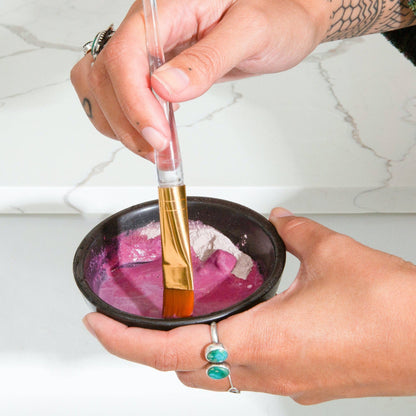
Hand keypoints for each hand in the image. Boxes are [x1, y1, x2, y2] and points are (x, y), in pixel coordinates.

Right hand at [70, 0, 327, 157]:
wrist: (281, 15)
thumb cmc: (275, 14)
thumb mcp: (251, 33)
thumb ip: (207, 60)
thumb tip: (166, 88)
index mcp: (167, 7)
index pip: (126, 54)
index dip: (134, 101)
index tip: (157, 135)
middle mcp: (149, 24)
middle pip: (105, 74)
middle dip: (126, 120)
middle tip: (158, 150)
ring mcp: (148, 45)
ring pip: (103, 85)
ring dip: (120, 124)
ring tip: (154, 149)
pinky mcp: (153, 65)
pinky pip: (119, 92)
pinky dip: (126, 119)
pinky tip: (149, 133)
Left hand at [83, 207, 415, 403]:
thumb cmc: (390, 309)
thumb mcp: (329, 253)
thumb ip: (294, 232)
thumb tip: (281, 221)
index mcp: (261, 341)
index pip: (168, 350)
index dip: (124, 341)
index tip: (97, 325)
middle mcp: (266, 371)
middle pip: (184, 370)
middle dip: (151, 349)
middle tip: (135, 321)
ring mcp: (285, 383)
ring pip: (213, 376)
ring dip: (187, 352)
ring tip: (176, 321)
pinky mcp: (303, 383)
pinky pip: (246, 374)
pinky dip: (223, 353)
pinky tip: (234, 327)